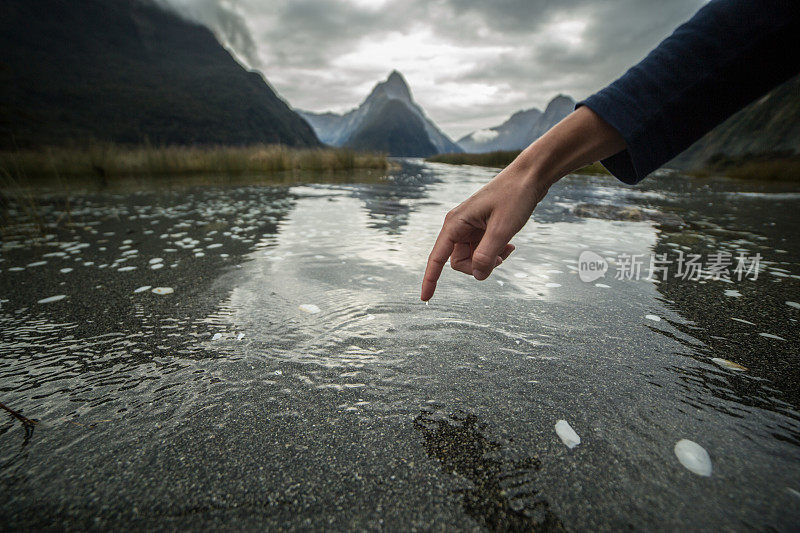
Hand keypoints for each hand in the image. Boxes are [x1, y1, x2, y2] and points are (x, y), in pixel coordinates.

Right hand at [419, 107, 626, 300]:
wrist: (530, 176)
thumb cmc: (515, 196)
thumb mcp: (502, 228)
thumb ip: (487, 254)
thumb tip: (478, 276)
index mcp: (456, 223)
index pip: (437, 258)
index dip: (430, 279)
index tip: (425, 299)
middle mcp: (458, 226)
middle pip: (459, 263)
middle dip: (479, 267)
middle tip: (501, 258)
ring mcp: (470, 228)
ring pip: (472, 259)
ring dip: (490, 260)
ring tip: (508, 248)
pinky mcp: (481, 229)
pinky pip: (483, 251)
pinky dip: (495, 253)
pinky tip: (510, 245)